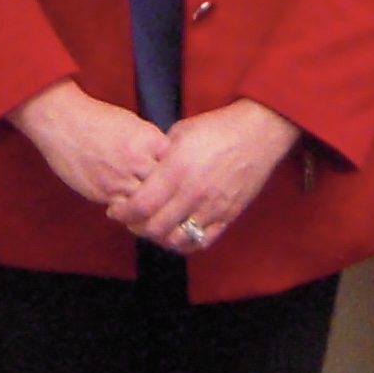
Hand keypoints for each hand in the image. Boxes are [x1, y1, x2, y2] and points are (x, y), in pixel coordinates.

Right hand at [7, 80, 167, 202]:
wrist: (64, 123)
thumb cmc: (99, 120)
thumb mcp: (135, 125)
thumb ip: (153, 145)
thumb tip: (168, 164)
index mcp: (150, 139)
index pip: (177, 164)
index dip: (179, 172)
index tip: (179, 176)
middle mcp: (138, 159)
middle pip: (166, 186)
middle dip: (168, 192)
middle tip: (170, 199)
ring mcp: (120, 178)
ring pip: (146, 202)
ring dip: (150, 206)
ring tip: (153, 208)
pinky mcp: (103, 192)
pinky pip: (125, 210)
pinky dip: (130, 212)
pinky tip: (132, 209)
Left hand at [106, 99, 300, 252]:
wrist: (258, 133)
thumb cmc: (218, 128)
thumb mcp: (181, 133)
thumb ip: (159, 156)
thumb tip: (141, 170)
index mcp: (177, 169)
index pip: (140, 205)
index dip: (122, 213)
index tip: (115, 210)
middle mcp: (193, 192)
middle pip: (154, 227)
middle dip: (135, 227)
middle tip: (130, 220)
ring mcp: (212, 206)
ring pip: (176, 239)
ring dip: (158, 238)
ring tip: (153, 228)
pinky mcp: (228, 215)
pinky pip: (201, 241)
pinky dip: (184, 244)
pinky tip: (176, 235)